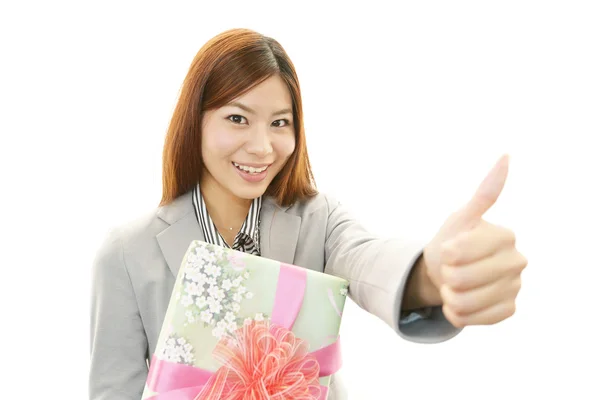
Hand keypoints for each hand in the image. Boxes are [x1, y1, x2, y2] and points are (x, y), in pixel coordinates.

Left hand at [423, 155, 527, 327]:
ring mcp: (515, 287)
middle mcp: (518, 261)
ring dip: (449, 295)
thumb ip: (484, 194)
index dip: (446, 253)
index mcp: (506, 236)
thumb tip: (506, 157)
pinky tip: (461, 301)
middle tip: (452, 269)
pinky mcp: (508, 310)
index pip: (458, 252)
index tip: (450, 248)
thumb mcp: (461, 218)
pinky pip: (472, 319)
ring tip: (455, 285)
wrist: (449, 272)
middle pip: (461, 279)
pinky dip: (457, 313)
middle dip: (446, 274)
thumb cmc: (454, 241)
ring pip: (465, 302)